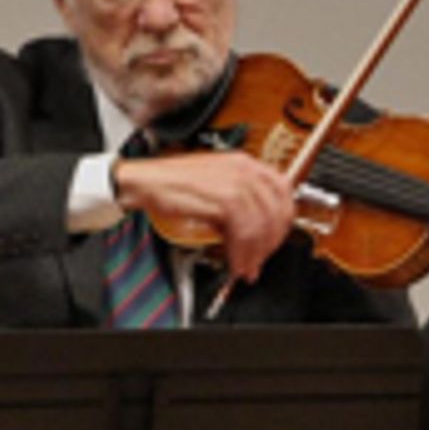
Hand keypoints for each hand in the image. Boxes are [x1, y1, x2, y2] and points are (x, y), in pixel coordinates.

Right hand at [114, 152, 293, 283]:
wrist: (145, 181)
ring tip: (246, 267)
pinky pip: (244, 231)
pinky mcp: (222, 198)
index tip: (275, 239)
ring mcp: (234, 182)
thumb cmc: (173, 184)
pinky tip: (236, 262)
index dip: (283, 219)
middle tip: (260, 260)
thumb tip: (254, 232)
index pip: (283, 189)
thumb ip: (238, 204)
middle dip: (272, 242)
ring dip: (256, 252)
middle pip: (277, 209)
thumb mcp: (214, 186)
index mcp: (245, 163)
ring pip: (262, 224)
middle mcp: (243, 169)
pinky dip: (243, 252)